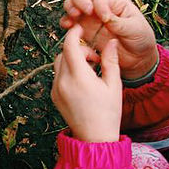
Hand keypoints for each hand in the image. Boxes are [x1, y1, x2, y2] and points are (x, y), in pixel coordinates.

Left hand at [51, 24, 121, 142]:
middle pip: (63, 53)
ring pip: (58, 64)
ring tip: (90, 70)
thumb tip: (111, 41)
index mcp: (78, 77)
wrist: (94, 138)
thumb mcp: (114, 85)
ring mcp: (55, 89)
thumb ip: (111, 61)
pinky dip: (67, 71)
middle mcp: (62, 82)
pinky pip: (57, 76)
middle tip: (95, 58)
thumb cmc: (108, 113)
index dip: (74, 34)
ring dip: (72, 60)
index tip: (81, 29)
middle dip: (78, 49)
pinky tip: (83, 81)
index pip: (69, 46)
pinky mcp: (54, 96)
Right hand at [60, 0, 157, 79]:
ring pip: (71, 5)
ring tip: (72, 20)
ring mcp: (89, 18)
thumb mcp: (135, 29)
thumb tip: (103, 15)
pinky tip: (68, 28)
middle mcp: (99, 7)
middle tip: (82, 13)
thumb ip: (118, 21)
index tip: (105, 19)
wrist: (136, 57)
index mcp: (115, 2)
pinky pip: (69, 22)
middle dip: (78, 1)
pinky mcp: (82, 30)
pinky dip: (65, 23)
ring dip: (69, 9)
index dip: (99, 6)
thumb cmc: (140, 39)